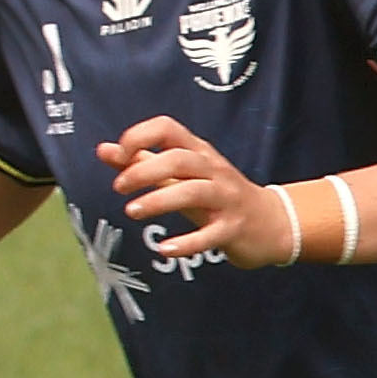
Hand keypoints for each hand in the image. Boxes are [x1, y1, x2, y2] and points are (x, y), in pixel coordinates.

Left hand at [102, 115, 296, 265]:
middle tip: (118, 187)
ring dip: (159, 200)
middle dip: (144, 170)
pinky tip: (164, 249)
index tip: (118, 154)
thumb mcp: (182, 175)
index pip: (168, 128)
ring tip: (132, 211)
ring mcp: (226, 199)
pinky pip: (210, 235)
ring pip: (193, 192)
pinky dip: (186, 243)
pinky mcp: (233, 229)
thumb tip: (103, 150)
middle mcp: (213, 171)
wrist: (272, 223)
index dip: (139, 135)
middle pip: (179, 159)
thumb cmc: (218, 195)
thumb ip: (142, 162)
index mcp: (198, 152)